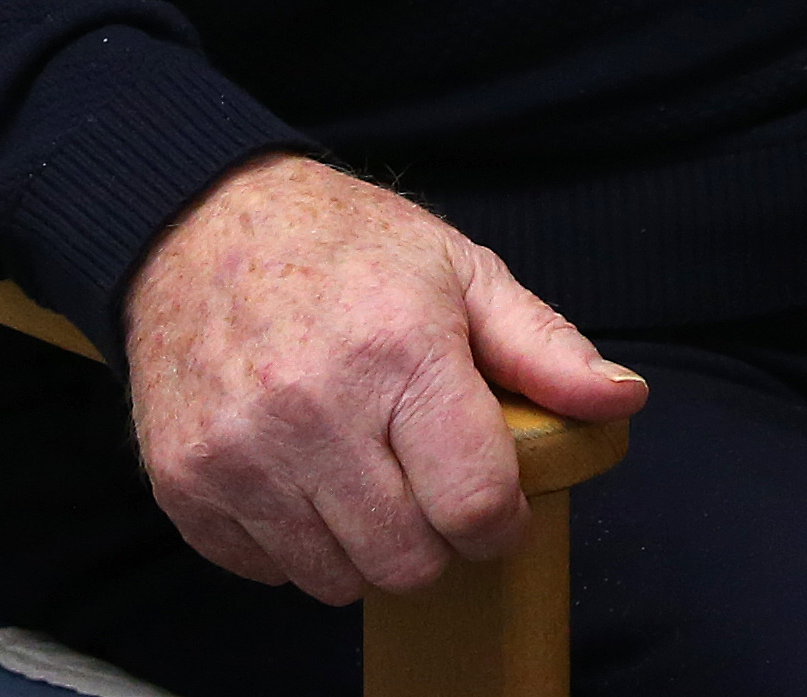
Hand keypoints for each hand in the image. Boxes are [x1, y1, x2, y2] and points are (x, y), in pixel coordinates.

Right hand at [121, 155, 647, 604]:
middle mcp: (313, 411)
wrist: (196, 225)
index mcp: (399, 353)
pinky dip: (293, 544)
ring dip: (363, 549)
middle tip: (427, 489)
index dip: (500, 524)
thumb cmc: (343, 246)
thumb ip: (544, 346)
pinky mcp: (184, 482)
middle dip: (436, 541)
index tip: (497, 509)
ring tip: (364, 478)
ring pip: (334, 581)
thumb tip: (622, 399)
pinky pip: (263, 571)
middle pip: (407, 561)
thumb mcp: (460, 271)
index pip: (474, 503)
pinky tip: (302, 479)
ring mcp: (239, 453)